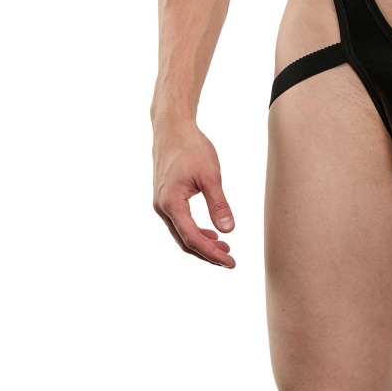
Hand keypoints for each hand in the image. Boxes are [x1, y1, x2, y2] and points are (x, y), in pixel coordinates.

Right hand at [152, 123, 235, 267]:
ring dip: (202, 242)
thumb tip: (229, 230)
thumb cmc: (191, 147)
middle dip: (208, 253)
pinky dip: (194, 230)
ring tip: (224, 248)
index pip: (193, 239)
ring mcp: (161, 203)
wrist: (172, 128)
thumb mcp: (210, 175)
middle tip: (230, 259)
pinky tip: (210, 231)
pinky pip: (179, 222)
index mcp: (171, 204)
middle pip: (185, 241)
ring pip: (181, 233)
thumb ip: (219, 204)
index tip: (230, 262)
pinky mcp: (165, 197)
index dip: (212, 254)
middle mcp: (162, 207)